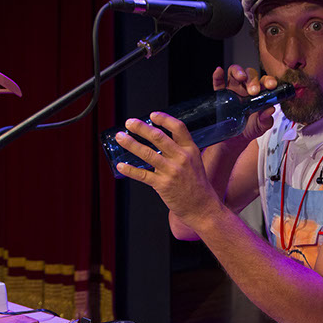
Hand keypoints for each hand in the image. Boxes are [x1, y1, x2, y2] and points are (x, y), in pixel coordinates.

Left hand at [113, 111, 221, 229]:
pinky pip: (142, 174)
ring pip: (147, 153)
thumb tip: (158, 140)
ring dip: (131, 144)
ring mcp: (172, 171)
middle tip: (129, 122)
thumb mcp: (195, 162)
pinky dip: (129, 169)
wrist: (202, 207)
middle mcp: (181, 158)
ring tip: (120, 137)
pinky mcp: (163, 185)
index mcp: (190, 150)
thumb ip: (179, 150)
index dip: (164, 119)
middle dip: (141, 128)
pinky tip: (120, 165)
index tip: (152, 115)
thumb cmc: (197, 185)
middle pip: (158, 137)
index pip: (178, 127)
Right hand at [212, 65, 280, 140]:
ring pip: (234, 73)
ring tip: (241, 77)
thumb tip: (270, 110)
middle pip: (250, 74)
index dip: (268, 80)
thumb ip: (266, 120)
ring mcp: (232, 89)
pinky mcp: (220, 94)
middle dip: (253, 80)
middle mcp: (246, 88)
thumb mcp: (260, 127)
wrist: (235, 140)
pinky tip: (219, 71)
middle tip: (254, 91)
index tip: (271, 85)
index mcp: (259, 94)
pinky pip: (218, 83)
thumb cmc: (250, 129)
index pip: (264, 81)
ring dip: (238, 72)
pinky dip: (218, 76)